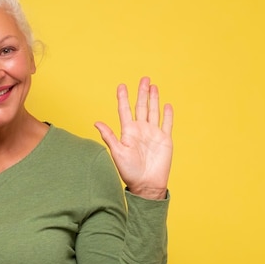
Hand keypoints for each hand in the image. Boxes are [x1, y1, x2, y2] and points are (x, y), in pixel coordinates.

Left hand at [94, 77, 173, 199]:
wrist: (146, 184)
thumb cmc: (129, 171)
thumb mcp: (117, 153)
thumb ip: (109, 136)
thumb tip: (96, 123)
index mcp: (128, 132)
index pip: (125, 110)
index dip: (123, 98)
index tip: (121, 86)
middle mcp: (141, 130)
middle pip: (141, 106)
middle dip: (142, 92)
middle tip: (144, 78)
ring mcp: (153, 134)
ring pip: (153, 111)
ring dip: (154, 99)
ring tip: (154, 86)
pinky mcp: (165, 140)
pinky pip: (167, 124)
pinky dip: (167, 114)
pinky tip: (166, 105)